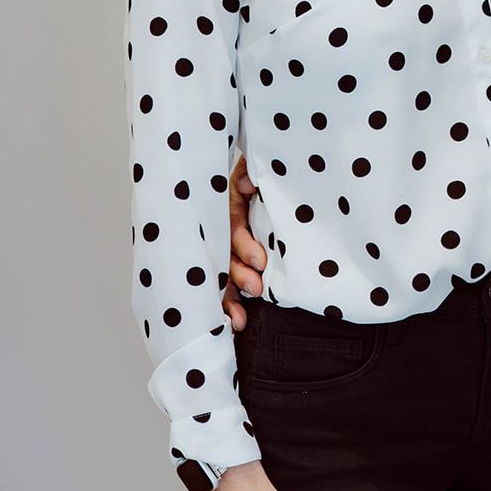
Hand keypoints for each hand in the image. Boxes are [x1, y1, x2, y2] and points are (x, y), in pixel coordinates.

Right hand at [222, 157, 267, 331]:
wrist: (268, 177)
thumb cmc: (260, 174)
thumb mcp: (254, 167)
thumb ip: (250, 172)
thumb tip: (246, 185)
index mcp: (228, 207)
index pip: (232, 228)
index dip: (244, 245)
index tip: (261, 261)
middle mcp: (223, 230)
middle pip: (224, 256)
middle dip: (239, 275)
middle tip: (257, 287)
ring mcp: (227, 248)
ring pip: (222, 275)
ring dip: (230, 299)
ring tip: (241, 320)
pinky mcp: (235, 262)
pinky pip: (227, 285)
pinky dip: (230, 305)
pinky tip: (235, 324)